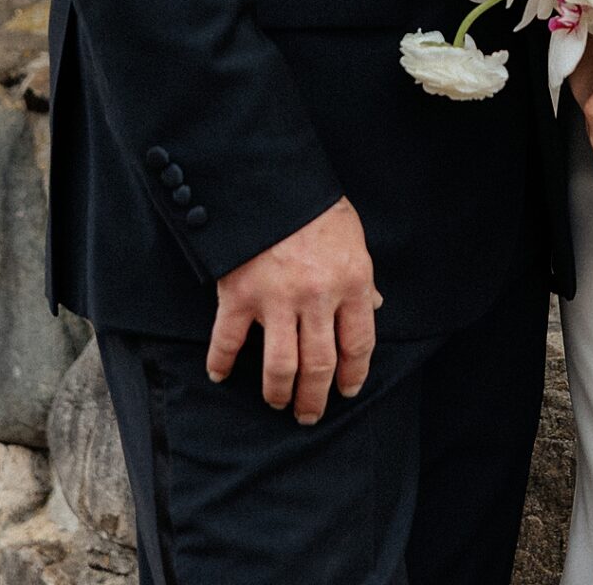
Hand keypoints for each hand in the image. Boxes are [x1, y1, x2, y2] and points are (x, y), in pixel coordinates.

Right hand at [207, 197, 380, 419]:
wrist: (272, 177)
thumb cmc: (316, 207)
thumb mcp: (352, 237)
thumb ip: (360, 277)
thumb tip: (372, 308)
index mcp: (351, 281)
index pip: (358, 344)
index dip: (353, 374)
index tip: (347, 389)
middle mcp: (317, 297)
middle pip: (319, 366)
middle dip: (314, 398)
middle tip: (308, 414)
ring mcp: (277, 299)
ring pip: (280, 367)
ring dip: (278, 392)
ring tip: (277, 401)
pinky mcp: (240, 294)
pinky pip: (227, 342)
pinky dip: (220, 363)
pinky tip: (220, 375)